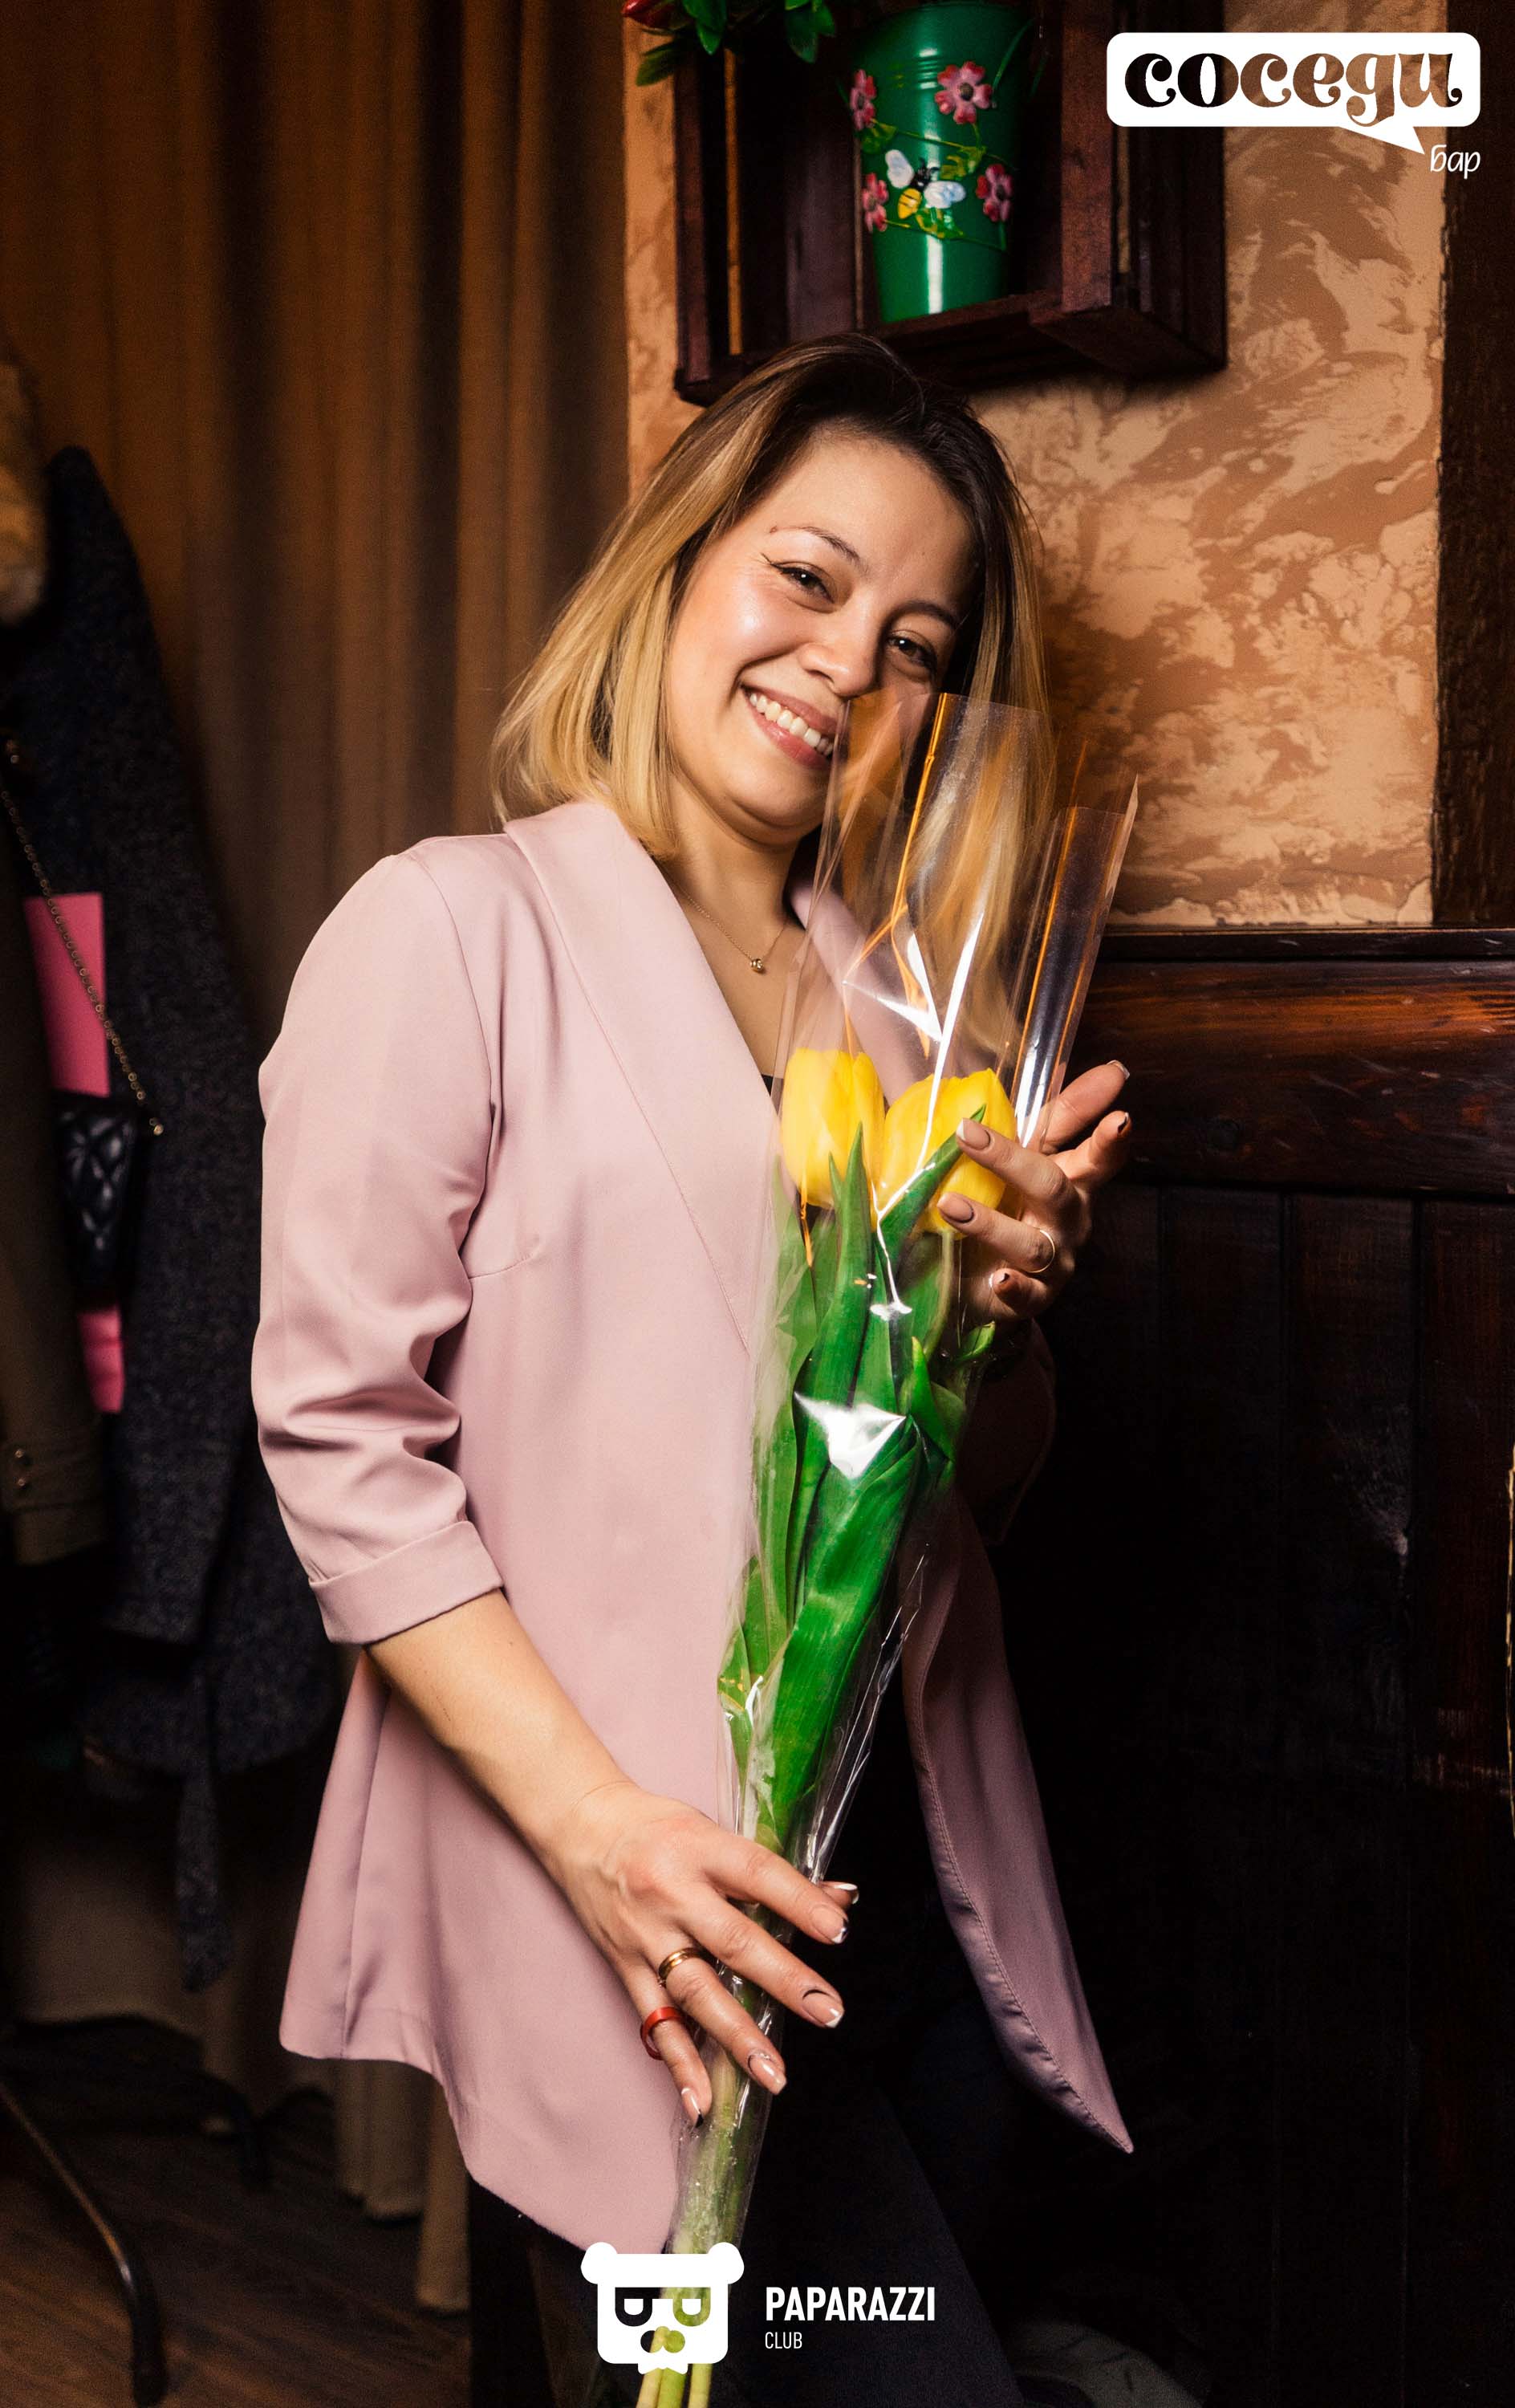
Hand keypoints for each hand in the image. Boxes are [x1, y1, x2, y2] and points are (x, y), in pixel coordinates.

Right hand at [543, 1777, 854, 2123]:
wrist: (582, 1827)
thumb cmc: (659, 1828)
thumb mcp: (714, 1832)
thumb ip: (774, 1871)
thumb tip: (843, 1898)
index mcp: (700, 1849)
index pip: (758, 1875)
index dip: (800, 1902)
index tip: (838, 1930)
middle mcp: (672, 1894)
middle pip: (733, 1941)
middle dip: (784, 1980)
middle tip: (829, 2011)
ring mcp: (646, 1935)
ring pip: (696, 1991)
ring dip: (737, 2036)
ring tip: (774, 2074)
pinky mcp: (624, 1967)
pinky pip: (655, 2021)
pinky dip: (678, 2064)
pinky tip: (701, 2101)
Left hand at [938, 1058, 1131, 1331]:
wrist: (994, 1279)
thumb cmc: (1013, 1201)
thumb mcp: (1031, 1152)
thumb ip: (1062, 1114)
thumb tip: (1112, 1068)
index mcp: (1073, 1180)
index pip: (1099, 1156)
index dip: (1110, 1139)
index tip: (1121, 1117)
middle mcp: (1070, 1221)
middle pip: (1053, 1189)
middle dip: (1011, 1160)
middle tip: (968, 1134)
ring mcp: (1054, 1262)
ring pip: (1032, 1244)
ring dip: (990, 1223)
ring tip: (951, 1206)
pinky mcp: (1032, 1297)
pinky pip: (1027, 1295)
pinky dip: (1014, 1287)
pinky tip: (997, 1278)